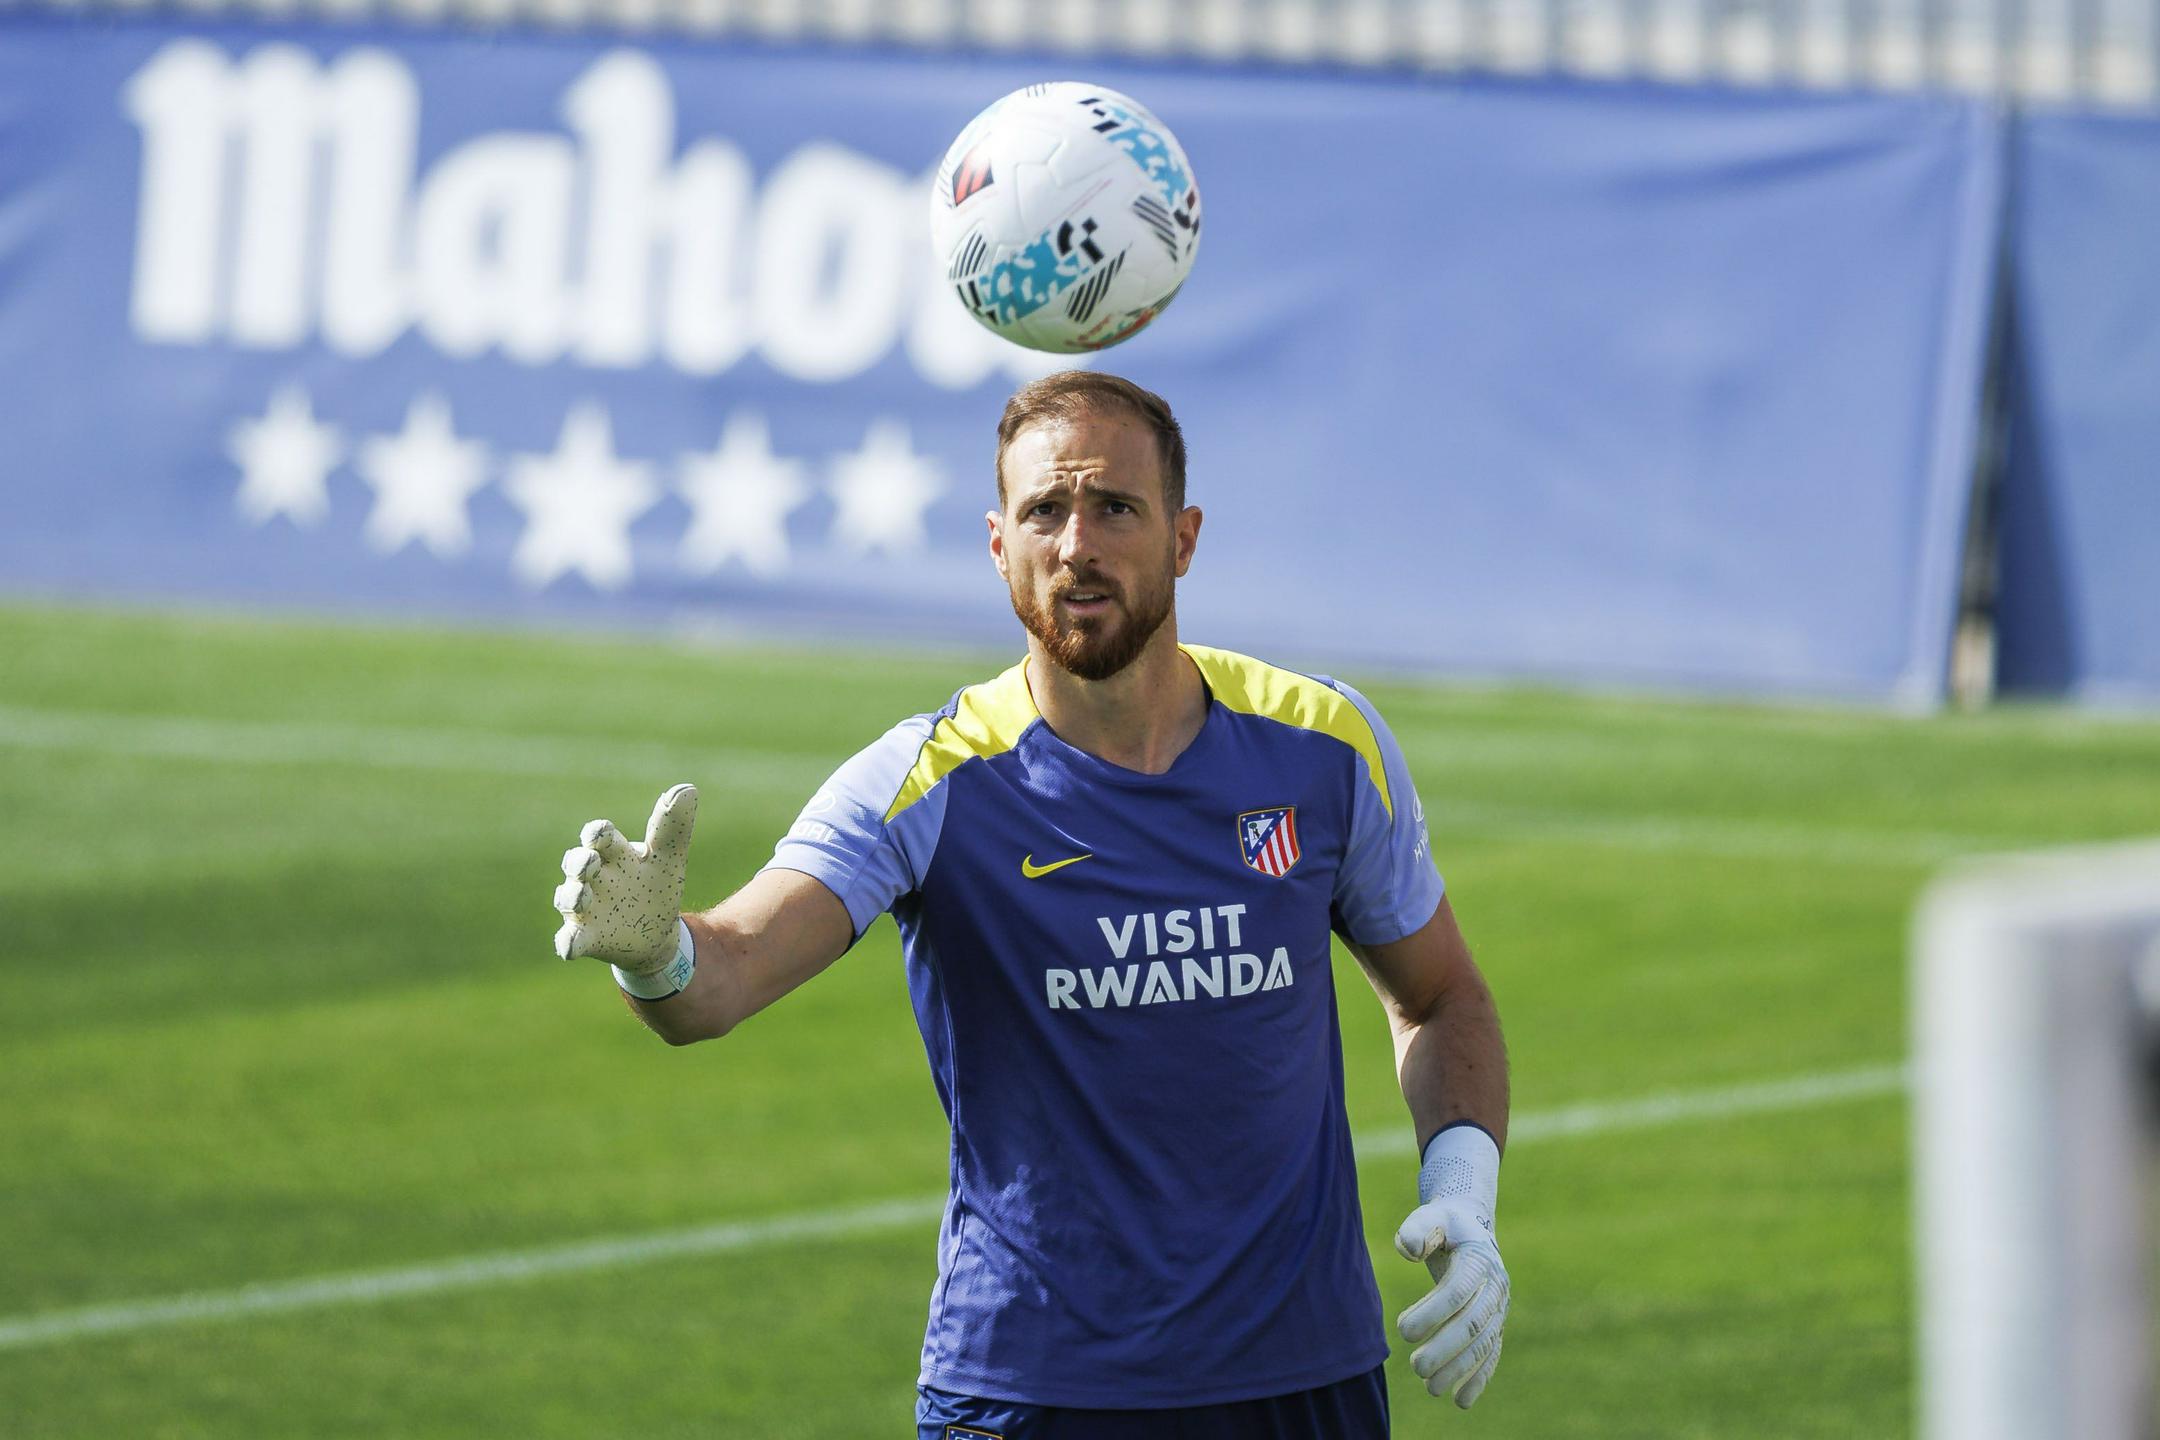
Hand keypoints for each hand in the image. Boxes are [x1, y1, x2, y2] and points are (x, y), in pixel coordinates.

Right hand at [553, 783, 697, 975]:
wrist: (656, 933)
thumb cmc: (655, 887)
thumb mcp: (668, 857)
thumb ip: (673, 826)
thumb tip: (688, 788)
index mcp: (613, 854)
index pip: (598, 836)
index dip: (597, 833)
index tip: (601, 833)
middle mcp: (592, 878)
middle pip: (576, 863)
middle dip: (579, 861)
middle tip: (590, 861)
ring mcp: (586, 908)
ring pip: (567, 898)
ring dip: (572, 896)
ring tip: (582, 895)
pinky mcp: (586, 938)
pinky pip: (569, 940)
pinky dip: (567, 942)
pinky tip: (569, 946)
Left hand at [1395, 1198, 1508, 1407]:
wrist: (1469, 1227)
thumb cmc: (1442, 1224)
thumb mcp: (1428, 1216)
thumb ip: (1416, 1230)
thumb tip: (1409, 1250)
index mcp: (1479, 1259)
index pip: (1458, 1291)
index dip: (1432, 1312)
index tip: (1402, 1330)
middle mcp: (1495, 1286)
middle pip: (1473, 1323)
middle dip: (1445, 1349)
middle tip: (1415, 1366)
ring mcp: (1499, 1307)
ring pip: (1483, 1344)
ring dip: (1459, 1370)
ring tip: (1430, 1388)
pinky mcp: (1496, 1324)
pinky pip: (1491, 1354)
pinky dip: (1479, 1379)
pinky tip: (1461, 1402)